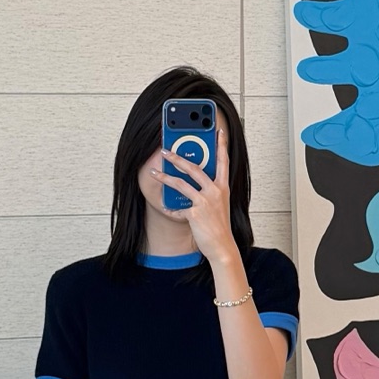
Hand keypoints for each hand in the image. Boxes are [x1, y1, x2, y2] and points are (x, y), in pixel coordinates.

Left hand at [156, 124, 234, 264]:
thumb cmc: (220, 227)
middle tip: (166, 150)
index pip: (223, 161)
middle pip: (194, 168)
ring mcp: (205, 202)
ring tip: (155, 172)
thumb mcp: (219, 204)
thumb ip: (209, 191)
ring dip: (165, 177)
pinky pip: (178, 209)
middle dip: (177, 158)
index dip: (221, 145)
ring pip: (180, 184)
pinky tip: (166, 208)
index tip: (218, 131)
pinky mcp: (194, 214)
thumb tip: (192, 182)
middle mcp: (215, 192)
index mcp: (223, 187)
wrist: (222, 246)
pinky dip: (171, 209)